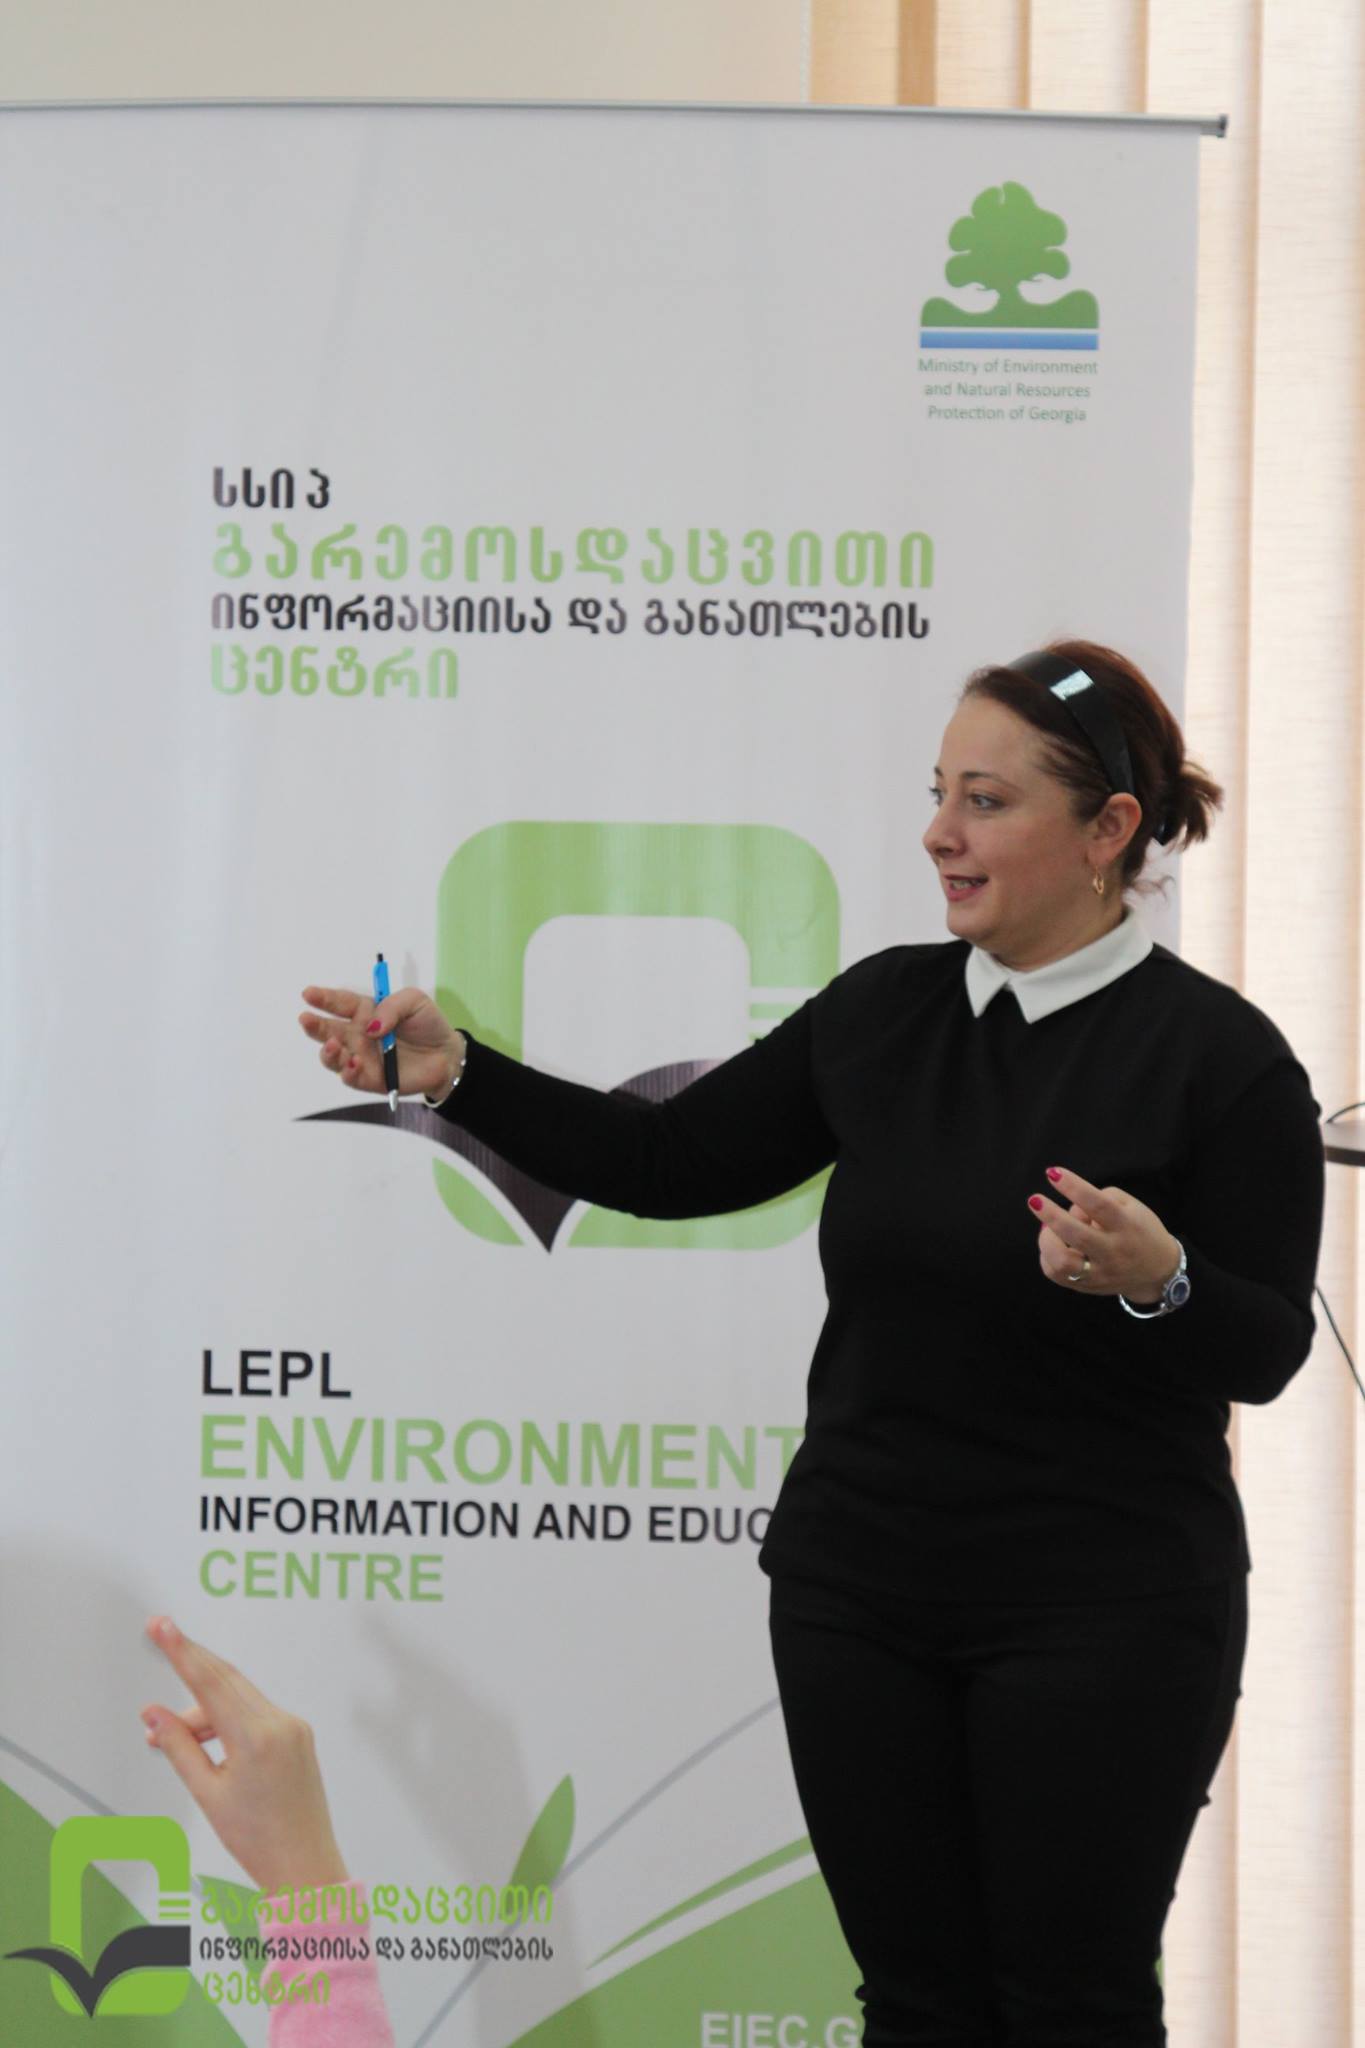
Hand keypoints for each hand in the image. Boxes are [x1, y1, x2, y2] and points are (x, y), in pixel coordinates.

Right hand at [140, 1616, 348, 1896]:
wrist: (304, 1865)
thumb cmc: (258, 1840)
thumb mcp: (207, 1795)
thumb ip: (179, 1747)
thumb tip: (156, 1715)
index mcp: (257, 1737)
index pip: (211, 1681)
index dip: (182, 1650)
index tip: (162, 1627)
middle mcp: (281, 1723)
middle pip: (227, 1679)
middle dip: (190, 1662)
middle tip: (160, 1637)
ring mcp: (293, 1727)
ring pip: (239, 1697)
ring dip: (204, 1707)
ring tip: (170, 1734)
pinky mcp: (298, 1735)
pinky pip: (256, 1712)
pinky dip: (227, 1718)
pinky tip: (204, 1738)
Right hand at [299, 982, 462, 1099]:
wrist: (446, 1055)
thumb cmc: (428, 1025)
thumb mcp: (414, 1002)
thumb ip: (391, 1007)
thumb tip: (370, 1026)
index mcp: (366, 1012)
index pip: (339, 1003)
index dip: (323, 998)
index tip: (308, 993)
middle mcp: (358, 1034)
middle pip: (327, 1030)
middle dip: (314, 1025)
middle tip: (305, 1019)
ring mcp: (361, 1057)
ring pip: (332, 1056)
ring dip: (327, 1051)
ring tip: (332, 1044)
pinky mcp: (370, 1078)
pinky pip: (351, 1077)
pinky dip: (348, 1072)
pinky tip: (353, 1064)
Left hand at [1027, 1166, 1180, 1302]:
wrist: (1157, 1272)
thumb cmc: (1140, 1230)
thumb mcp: (1132, 1206)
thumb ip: (1101, 1198)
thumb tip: (1070, 1207)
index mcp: (1126, 1226)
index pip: (1098, 1205)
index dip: (1074, 1187)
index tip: (1053, 1173)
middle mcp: (1113, 1251)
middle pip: (1077, 1236)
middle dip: (1051, 1215)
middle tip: (1035, 1200)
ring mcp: (1100, 1273)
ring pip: (1063, 1263)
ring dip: (1046, 1240)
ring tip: (1046, 1227)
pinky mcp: (1089, 1287)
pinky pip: (1057, 1275)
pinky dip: (1047, 1257)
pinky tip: (1052, 1244)